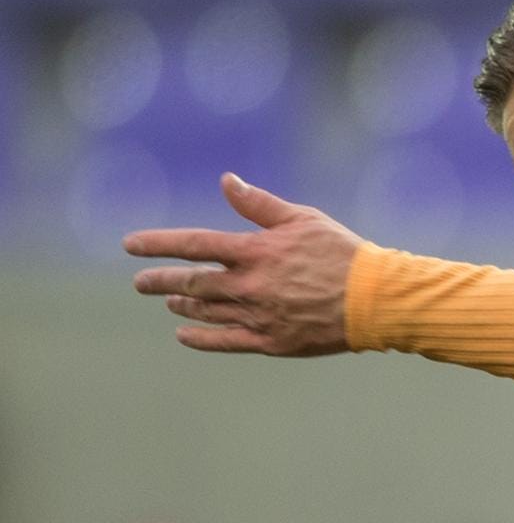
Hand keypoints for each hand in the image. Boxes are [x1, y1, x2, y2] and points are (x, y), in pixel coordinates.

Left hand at [124, 173, 364, 355]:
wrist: (375, 300)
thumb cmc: (343, 253)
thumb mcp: (303, 219)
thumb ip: (260, 204)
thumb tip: (226, 181)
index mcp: (256, 251)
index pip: (194, 244)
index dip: (158, 243)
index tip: (130, 245)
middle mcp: (249, 285)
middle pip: (192, 282)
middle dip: (160, 280)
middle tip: (140, 282)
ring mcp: (257, 316)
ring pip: (206, 311)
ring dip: (183, 304)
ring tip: (169, 299)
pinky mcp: (270, 341)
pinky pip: (225, 341)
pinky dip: (200, 338)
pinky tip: (183, 335)